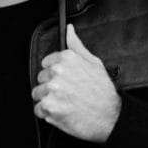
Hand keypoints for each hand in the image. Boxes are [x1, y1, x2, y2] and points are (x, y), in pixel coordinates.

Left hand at [31, 24, 121, 142]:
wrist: (110, 117)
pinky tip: (62, 112)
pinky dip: (47, 114)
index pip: (46, 64)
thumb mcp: (94, 63)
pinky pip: (37, 109)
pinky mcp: (48, 106)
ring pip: (37, 94)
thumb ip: (76, 45)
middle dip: (51, 87)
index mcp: (66, 59)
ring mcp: (51, 89)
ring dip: (48, 100)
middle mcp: (57, 72)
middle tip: (68, 94)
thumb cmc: (103, 91)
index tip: (66, 80)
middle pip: (41, 79)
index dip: (55, 74)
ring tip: (65, 103)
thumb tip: (68, 29)